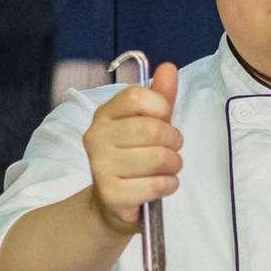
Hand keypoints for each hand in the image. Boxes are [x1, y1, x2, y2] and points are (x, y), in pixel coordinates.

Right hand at [85, 63, 181, 237]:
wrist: (111, 203)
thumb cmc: (134, 158)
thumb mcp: (148, 124)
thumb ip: (160, 97)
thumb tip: (168, 67)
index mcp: (104, 114)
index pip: (136, 96)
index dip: (160, 107)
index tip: (164, 119)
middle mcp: (96, 136)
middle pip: (153, 129)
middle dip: (174, 142)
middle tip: (172, 150)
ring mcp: (100, 166)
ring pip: (158, 158)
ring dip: (174, 166)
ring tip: (167, 169)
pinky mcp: (111, 193)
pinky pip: (156, 184)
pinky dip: (168, 185)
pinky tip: (161, 185)